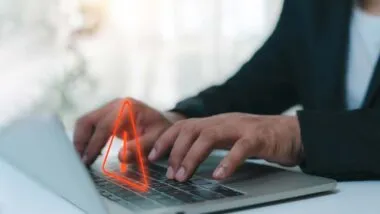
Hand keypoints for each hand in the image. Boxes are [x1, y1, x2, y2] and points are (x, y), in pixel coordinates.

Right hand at [74, 98, 184, 164]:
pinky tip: (89, 151)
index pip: (104, 126)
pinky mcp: (108, 113)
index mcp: (128, 108)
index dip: (94, 144)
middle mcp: (116, 104)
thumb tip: (121, 156)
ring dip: (81, 139)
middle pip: (88, 120)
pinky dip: (87, 137)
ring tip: (82, 158)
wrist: (164, 122)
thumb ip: (139, 148)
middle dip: (81, 141)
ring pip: (86, 121)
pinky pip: (91, 123)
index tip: (87, 160)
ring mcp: (110, 107)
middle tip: (79, 160)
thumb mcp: (155, 140)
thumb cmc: (161, 130)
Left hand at [148, 113, 302, 181]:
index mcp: (216, 122)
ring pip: (210, 136)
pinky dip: (227, 162)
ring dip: (192, 157)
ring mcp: (241, 127)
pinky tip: (218, 176)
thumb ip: (210, 144)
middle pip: (191, 129)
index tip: (152, 157)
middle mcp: (224, 121)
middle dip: (174, 151)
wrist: (293, 133)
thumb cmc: (259, 138)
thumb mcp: (229, 138)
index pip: (184, 126)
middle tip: (169, 173)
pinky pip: (240, 148)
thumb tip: (184, 160)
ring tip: (183, 176)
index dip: (165, 140)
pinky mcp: (258, 137)